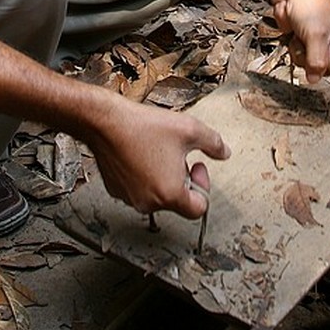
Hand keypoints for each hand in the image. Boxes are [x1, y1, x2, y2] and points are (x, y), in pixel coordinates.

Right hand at [88, 96, 230, 219]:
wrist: (105, 122)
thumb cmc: (142, 127)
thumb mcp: (189, 129)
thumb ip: (213, 144)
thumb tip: (224, 152)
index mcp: (170, 194)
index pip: (199, 208)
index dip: (203, 185)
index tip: (195, 166)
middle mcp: (148, 203)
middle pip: (177, 200)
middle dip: (181, 178)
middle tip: (175, 154)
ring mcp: (129, 198)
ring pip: (156, 194)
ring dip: (162, 177)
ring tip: (156, 151)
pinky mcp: (115, 190)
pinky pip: (137, 189)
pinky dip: (142, 175)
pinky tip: (139, 153)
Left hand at [270, 0, 329, 82]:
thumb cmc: (308, 5)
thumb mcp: (316, 35)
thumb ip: (317, 60)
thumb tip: (314, 80)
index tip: (322, 58)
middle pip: (327, 69)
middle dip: (314, 59)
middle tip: (311, 43)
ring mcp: (320, 45)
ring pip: (311, 66)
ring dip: (302, 54)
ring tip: (302, 37)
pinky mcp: (306, 45)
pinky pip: (301, 59)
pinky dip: (295, 50)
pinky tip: (295, 37)